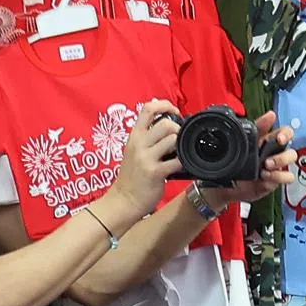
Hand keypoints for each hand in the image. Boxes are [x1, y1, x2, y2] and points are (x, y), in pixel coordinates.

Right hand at [104, 102, 181, 228]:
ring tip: (177, 154)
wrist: (123, 200)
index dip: (164, 105)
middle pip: (165, 123)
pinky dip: (183, 163)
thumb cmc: (131, 176)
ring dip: (180, 146)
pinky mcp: (155, 172)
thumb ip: (146, 137)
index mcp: (134, 136)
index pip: (148, 109)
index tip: (174, 110)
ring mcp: (146, 158)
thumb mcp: (133, 150)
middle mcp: (139, 144)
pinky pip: (177, 161)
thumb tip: (165, 123)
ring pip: (173, 139)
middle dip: (178, 129)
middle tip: (178, 140)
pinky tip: (180, 167)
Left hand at [199, 110, 296, 211]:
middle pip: (291, 152)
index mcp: (268, 142)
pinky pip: (286, 178)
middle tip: (269, 160)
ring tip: (265, 168)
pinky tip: (265, 177)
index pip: (285, 134)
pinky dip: (277, 177)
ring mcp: (276, 169)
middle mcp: (274, 155)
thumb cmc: (237, 161)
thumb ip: (258, 127)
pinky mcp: (274, 181)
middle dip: (283, 156)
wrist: (226, 183)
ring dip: (279, 165)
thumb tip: (271, 114)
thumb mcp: (244, 141)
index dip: (286, 134)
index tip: (279, 138)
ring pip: (289, 167)